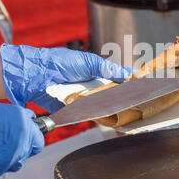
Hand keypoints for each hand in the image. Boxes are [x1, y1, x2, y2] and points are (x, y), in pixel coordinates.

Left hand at [0, 44, 133, 112]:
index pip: (115, 80)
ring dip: (107, 108)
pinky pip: (84, 114)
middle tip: (133, 103)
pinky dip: (92, 116)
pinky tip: (102, 116)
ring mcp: (81, 98)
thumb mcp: (89, 62)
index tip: (140, 89)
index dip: (126, 85)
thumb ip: (109, 69)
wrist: (38, 74)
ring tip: (121, 111)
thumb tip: (129, 74)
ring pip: (98, 106)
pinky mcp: (72, 109)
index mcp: (95, 72)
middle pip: (109, 95)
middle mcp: (89, 85)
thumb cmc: (61, 63)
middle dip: (119, 99)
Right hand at [0, 95, 43, 178]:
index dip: (33, 141)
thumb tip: (29, 123)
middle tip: (4, 145)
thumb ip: (20, 121)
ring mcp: (10, 158)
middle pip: (26, 155)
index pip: (39, 141)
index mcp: (25, 126)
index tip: (27, 141)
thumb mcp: (4, 111)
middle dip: (18, 151)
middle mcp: (21, 142)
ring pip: (14, 165)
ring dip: (6, 159)